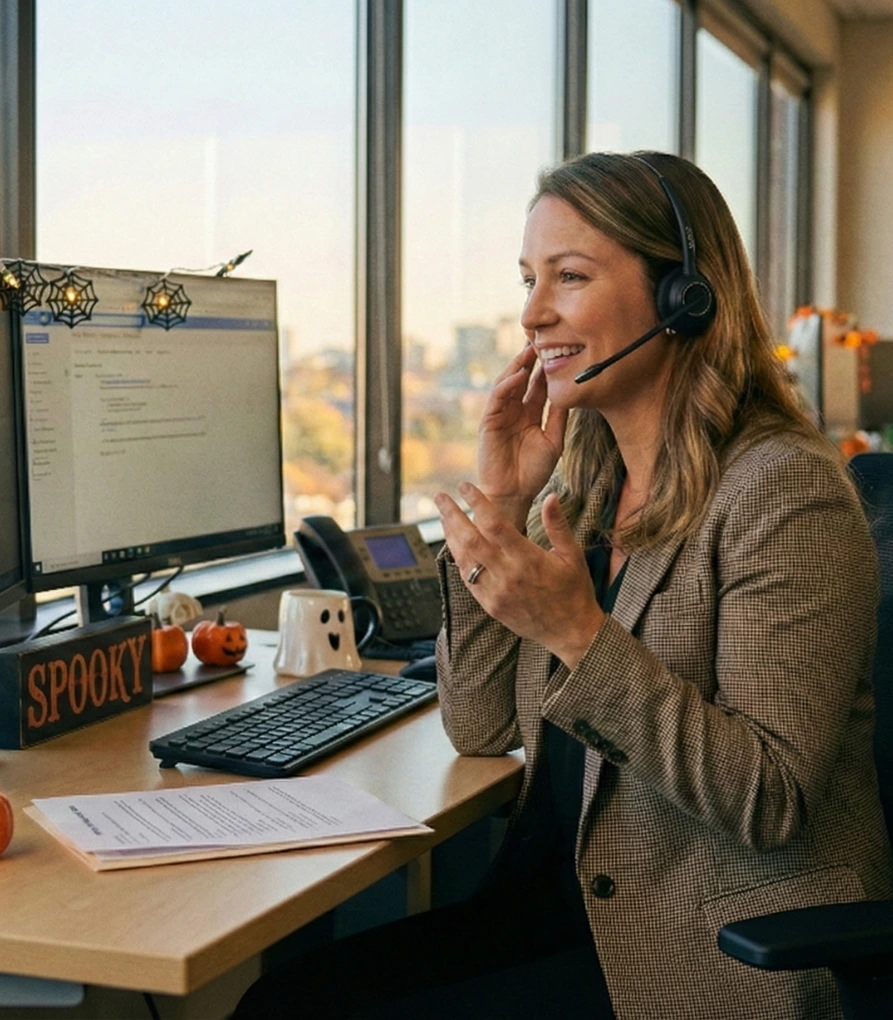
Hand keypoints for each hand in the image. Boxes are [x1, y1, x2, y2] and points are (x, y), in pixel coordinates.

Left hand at [436, 483, 604, 668]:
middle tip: (440, 498)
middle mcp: (507, 576)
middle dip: (451, 516)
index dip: (477, 503)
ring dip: (450, 536)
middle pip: (470, 540)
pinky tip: (455, 545)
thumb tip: (550, 496)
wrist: (570, 632)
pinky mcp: (489, 606)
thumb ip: (558, 525)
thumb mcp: (573, 555)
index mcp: (528, 560)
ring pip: (463, 560)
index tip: (465, 486)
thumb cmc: (574, 591)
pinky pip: (467, 579)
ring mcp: (495, 593)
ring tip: (443, 517)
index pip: (495, 524)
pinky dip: (459, 559)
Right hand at [477, 344, 567, 529]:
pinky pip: (496, 399)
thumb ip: (559, 416)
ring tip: (529, 351)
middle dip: (529, 359)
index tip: (558, 347)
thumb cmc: (534, 472)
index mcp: (530, 414)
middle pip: (521, 378)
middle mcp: (514, 411)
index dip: (545, 367)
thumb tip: (570, 392)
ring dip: (516, 367)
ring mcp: (500, 415)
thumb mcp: (554, 440)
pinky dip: (507, 385)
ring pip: (507, 384)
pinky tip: (518, 375)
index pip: (537, 384)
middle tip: (542, 338)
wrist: (515, 494)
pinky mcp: (488, 423)